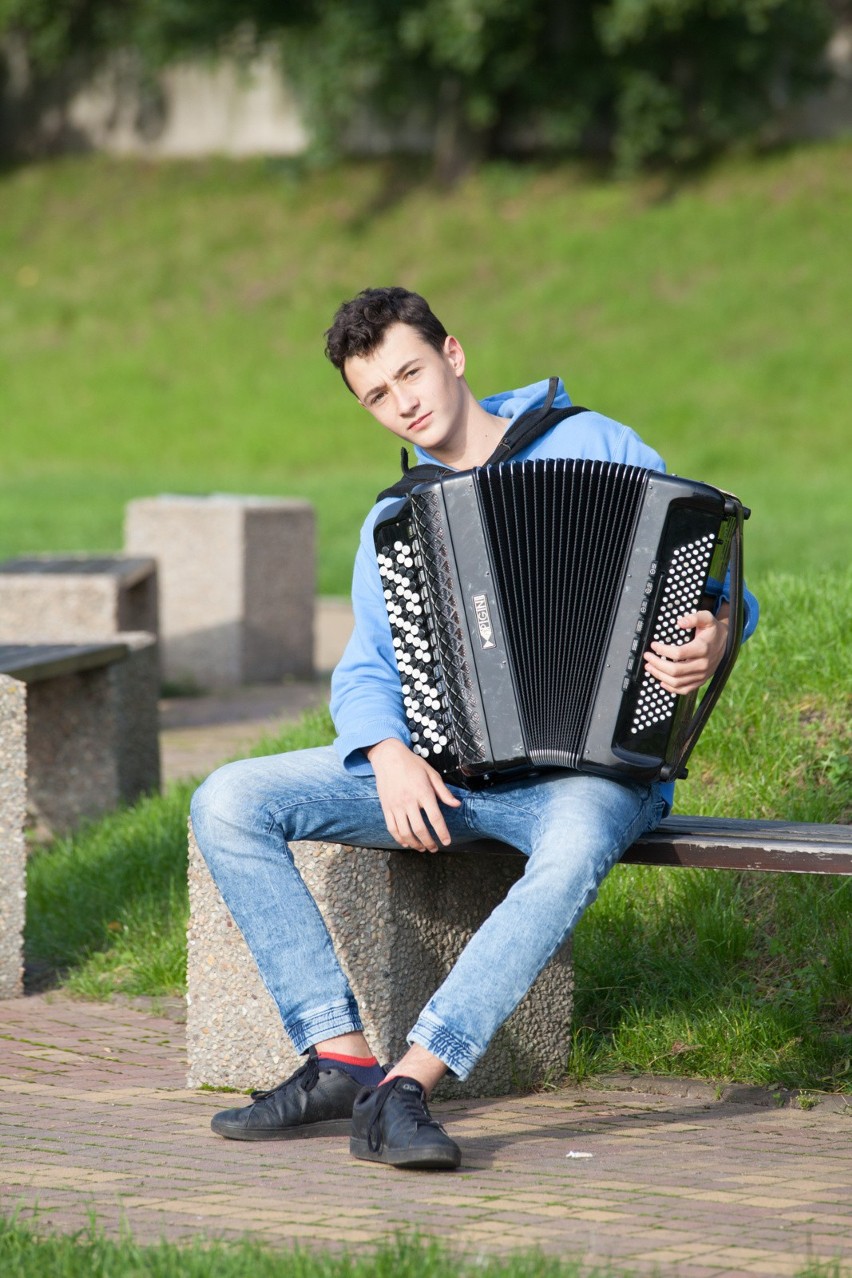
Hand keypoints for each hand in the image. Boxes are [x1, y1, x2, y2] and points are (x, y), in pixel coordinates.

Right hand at [365, 738, 460, 852]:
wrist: (388, 757)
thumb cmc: (412, 764)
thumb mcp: (432, 774)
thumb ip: (443, 791)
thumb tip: (456, 804)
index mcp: (423, 792)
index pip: (435, 818)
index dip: (442, 832)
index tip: (447, 842)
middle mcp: (409, 801)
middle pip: (420, 829)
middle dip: (429, 842)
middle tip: (435, 848)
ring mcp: (396, 806)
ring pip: (405, 832)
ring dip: (415, 844)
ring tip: (422, 848)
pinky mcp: (386, 807)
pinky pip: (392, 828)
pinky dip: (400, 839)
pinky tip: (406, 843)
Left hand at [643, 607, 728, 695]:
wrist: (726, 642)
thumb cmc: (712, 630)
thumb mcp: (706, 618)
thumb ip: (694, 618)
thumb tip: (680, 623)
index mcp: (703, 649)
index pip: (678, 653)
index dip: (662, 650)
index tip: (653, 645)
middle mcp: (703, 664)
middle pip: (675, 670)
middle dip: (657, 664)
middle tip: (647, 657)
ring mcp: (702, 675)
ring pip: (677, 682)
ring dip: (660, 675)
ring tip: (649, 667)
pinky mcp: (701, 681)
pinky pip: (684, 690)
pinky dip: (671, 688)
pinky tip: (661, 680)